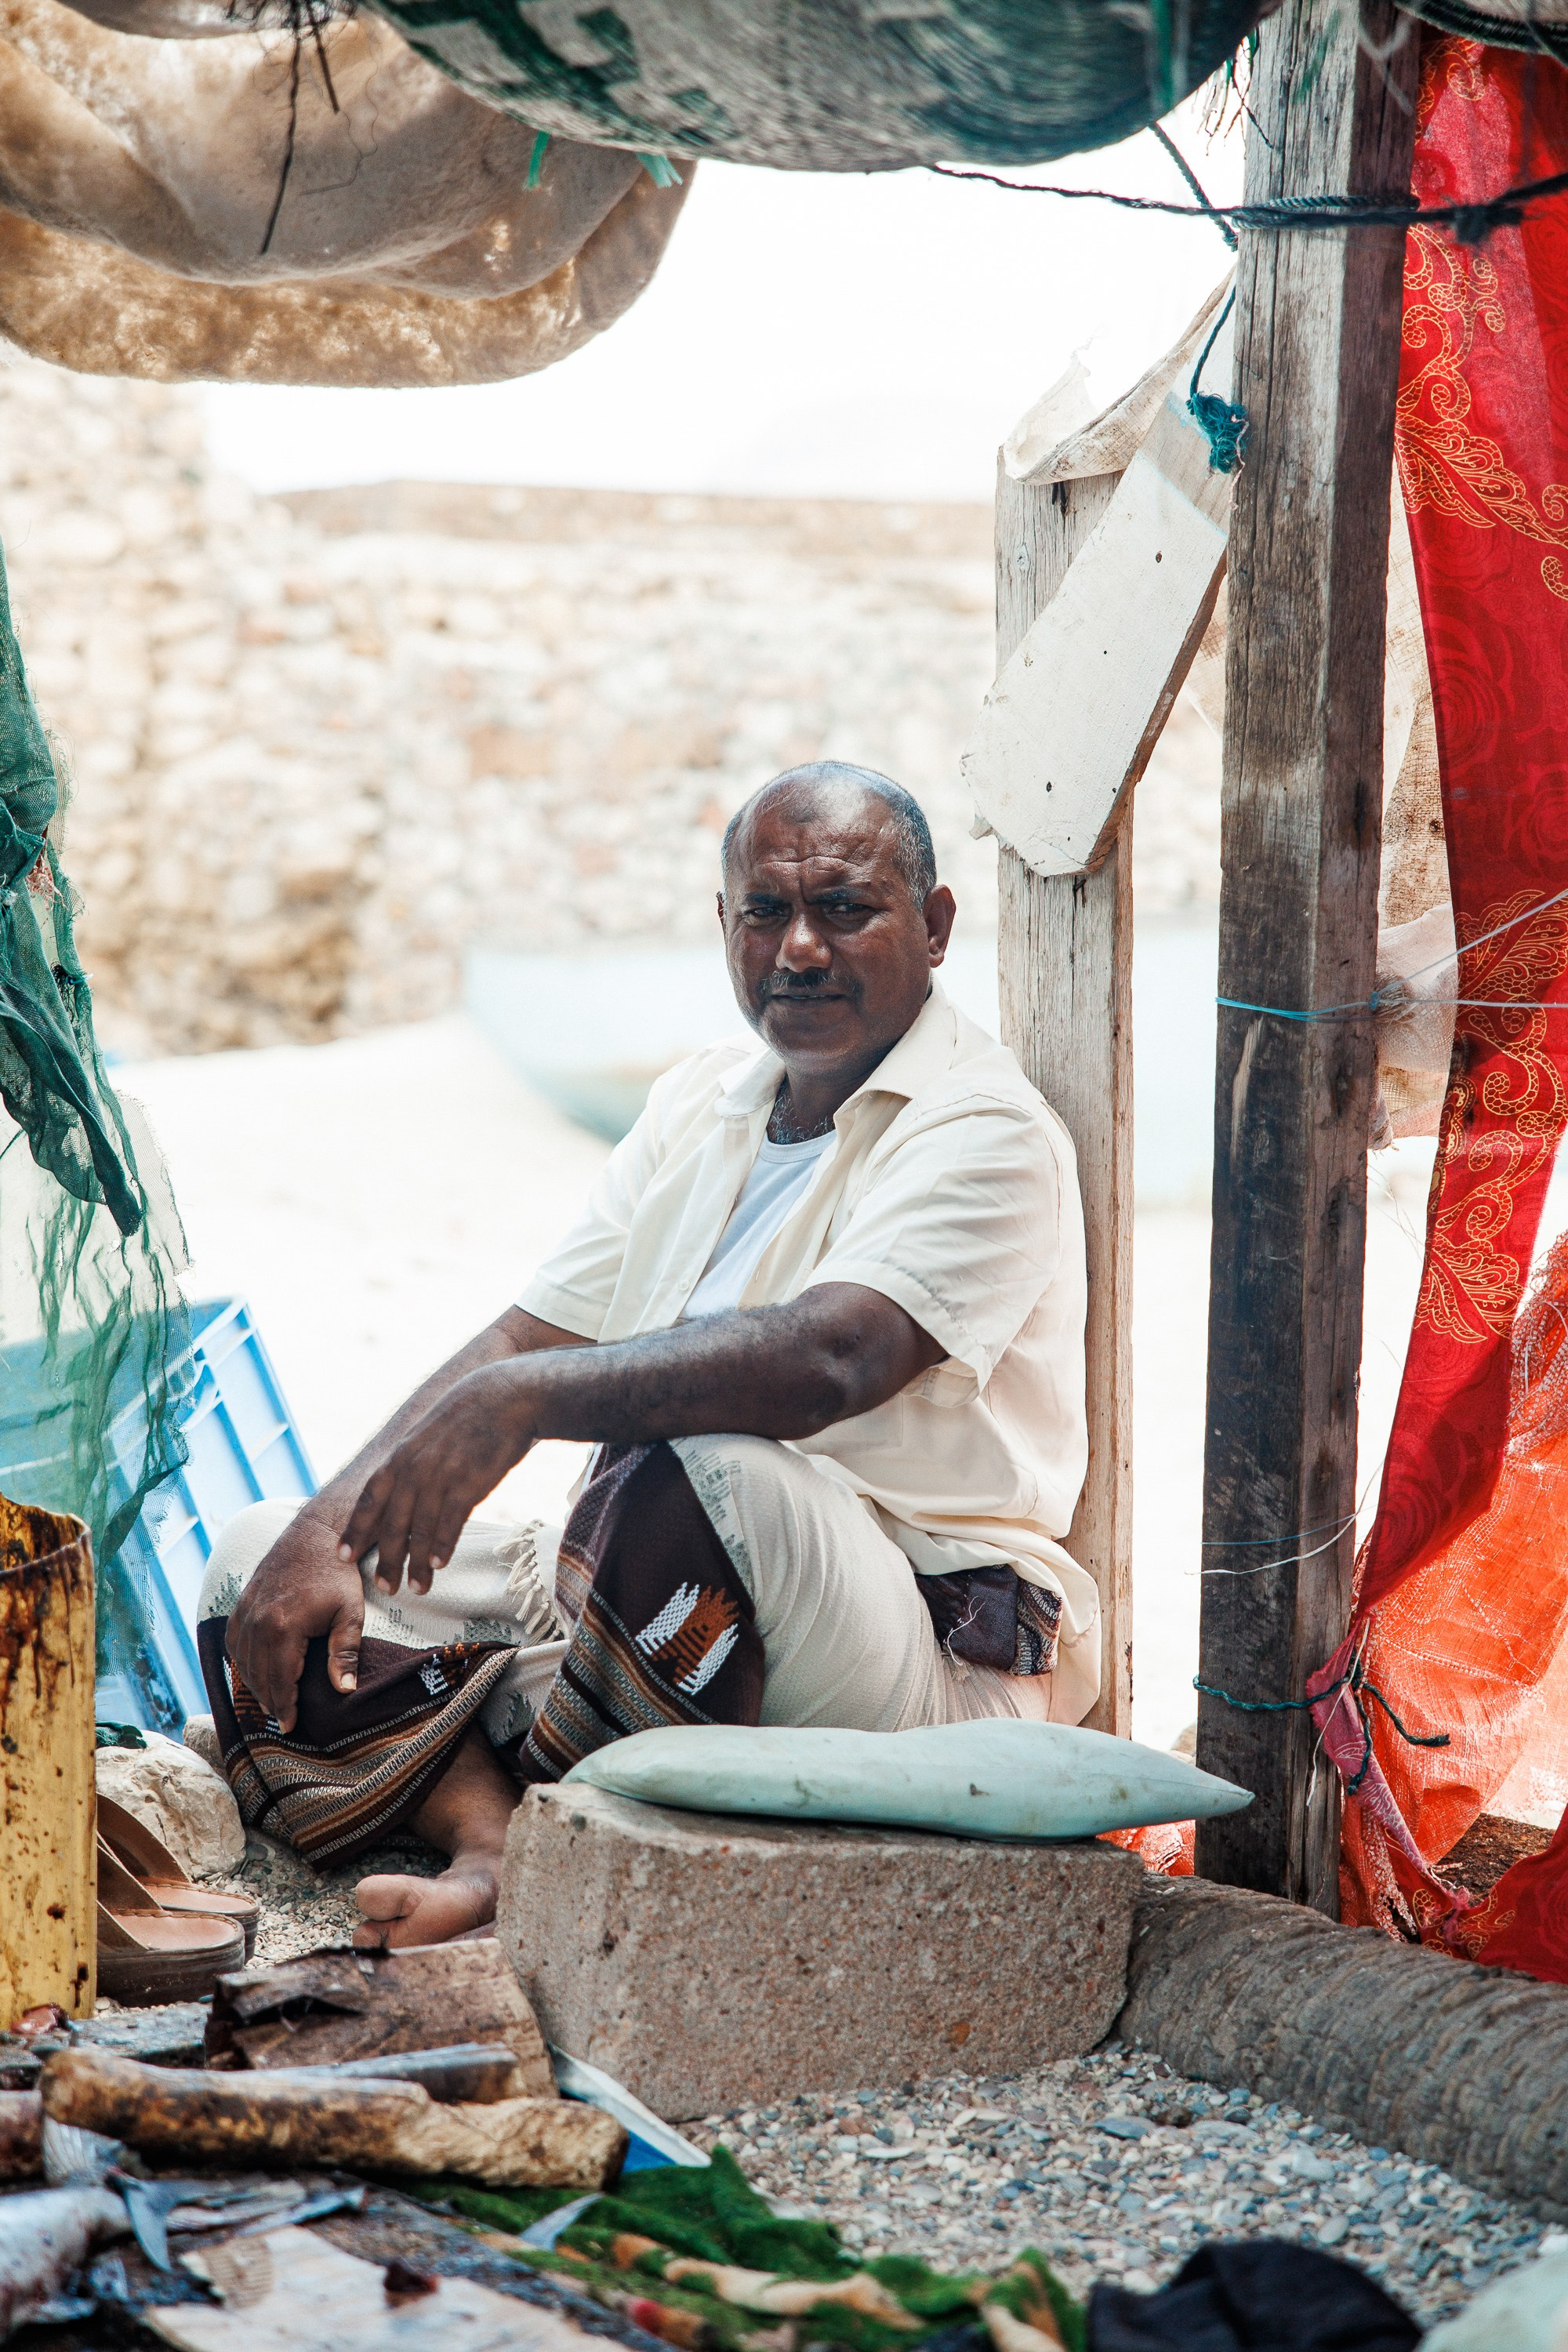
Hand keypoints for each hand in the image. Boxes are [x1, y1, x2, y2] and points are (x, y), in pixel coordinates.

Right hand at [226, 1508, 364, 1734]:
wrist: (315, 1535)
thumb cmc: (337, 1575)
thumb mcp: (350, 1613)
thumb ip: (345, 1652)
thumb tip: (345, 1689)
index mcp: (282, 1627)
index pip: (280, 1680)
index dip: (285, 1707)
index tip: (291, 1727)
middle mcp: (256, 1622)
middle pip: (259, 1676)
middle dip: (270, 1702)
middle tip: (281, 1722)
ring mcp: (244, 1611)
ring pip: (243, 1662)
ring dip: (255, 1685)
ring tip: (270, 1703)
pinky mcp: (240, 1603)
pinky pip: (233, 1642)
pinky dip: (241, 1662)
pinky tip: (253, 1673)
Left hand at [339, 1362, 533, 1595]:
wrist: (504, 1397)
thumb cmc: (467, 1417)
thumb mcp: (426, 1435)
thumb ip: (410, 1463)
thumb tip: (399, 1491)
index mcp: (400, 1456)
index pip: (368, 1500)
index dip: (355, 1530)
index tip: (344, 1556)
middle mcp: (414, 1468)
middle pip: (393, 1524)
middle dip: (387, 1559)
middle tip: (386, 1588)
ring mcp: (440, 1476)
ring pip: (421, 1530)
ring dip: (417, 1563)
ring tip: (417, 1588)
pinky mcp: (468, 1483)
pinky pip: (450, 1522)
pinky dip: (443, 1545)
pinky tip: (440, 1564)